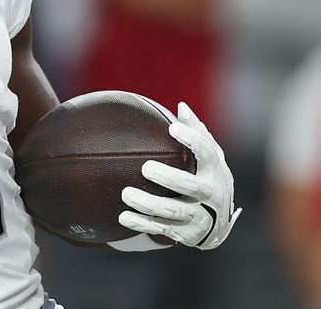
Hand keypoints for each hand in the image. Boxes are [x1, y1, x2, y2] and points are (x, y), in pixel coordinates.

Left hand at [117, 102, 241, 249]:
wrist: (217, 224)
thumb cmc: (207, 179)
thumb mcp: (210, 159)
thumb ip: (197, 133)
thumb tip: (181, 106)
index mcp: (216, 172)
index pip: (209, 153)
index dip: (193, 140)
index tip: (172, 128)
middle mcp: (212, 195)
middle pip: (192, 186)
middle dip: (169, 178)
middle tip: (146, 168)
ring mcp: (201, 217)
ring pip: (174, 212)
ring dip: (148, 204)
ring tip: (126, 194)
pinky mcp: (186, 234)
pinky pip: (161, 229)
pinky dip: (141, 224)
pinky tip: (122, 217)